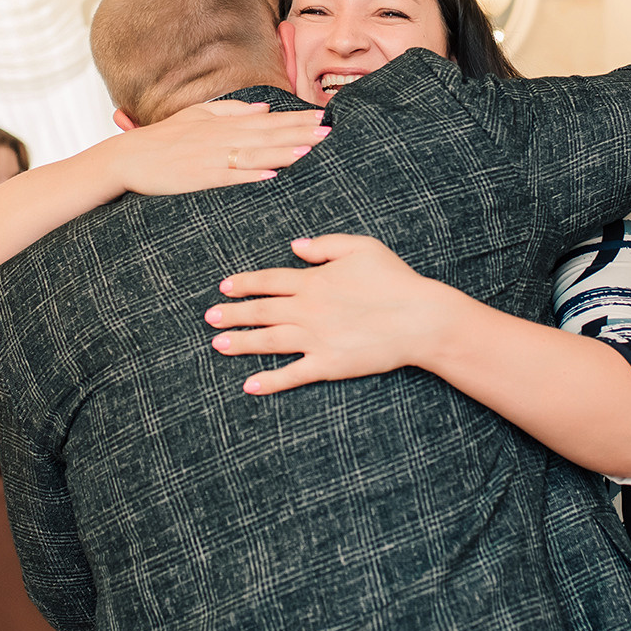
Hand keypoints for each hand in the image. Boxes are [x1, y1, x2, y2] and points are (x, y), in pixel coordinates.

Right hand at [104, 101, 327, 195]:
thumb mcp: (197, 114)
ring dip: (283, 152)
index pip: (268, 119)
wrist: (128, 157)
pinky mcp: (199, 177)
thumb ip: (232, 110)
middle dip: (300, 134)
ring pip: (254, 154)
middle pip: (268, 134)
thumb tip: (265, 107)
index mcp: (223, 123)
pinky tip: (272, 175)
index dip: (296, 118)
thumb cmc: (163, 138)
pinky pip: (230, 177)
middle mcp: (221, 137)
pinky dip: (251, 175)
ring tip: (309, 151)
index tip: (322, 117)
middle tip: (329, 132)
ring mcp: (210, 157)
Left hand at [206, 234, 458, 393]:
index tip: (225, 286)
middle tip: (210, 318)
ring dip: (241, 343)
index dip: (244, 283)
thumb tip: (294, 246)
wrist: (419, 319)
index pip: (269, 280)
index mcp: (314, 281)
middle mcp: (308, 310)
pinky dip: (269, 381)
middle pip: (261, 311)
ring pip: (268, 341)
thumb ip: (325, 245)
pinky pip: (292, 374)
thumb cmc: (395, 280)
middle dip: (232, 314)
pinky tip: (250, 385)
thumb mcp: (362, 247)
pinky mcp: (328, 365)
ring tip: (218, 344)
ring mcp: (315, 339)